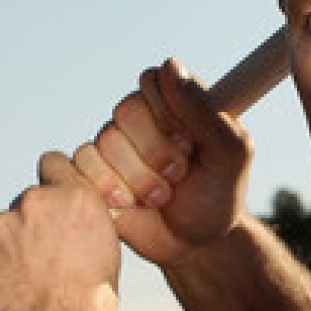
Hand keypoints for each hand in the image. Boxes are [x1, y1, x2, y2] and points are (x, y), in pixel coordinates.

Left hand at [0, 153, 120, 310]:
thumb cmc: (90, 301)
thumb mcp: (106, 250)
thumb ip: (82, 222)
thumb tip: (70, 219)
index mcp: (72, 197)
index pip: (53, 162)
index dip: (51, 181)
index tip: (51, 203)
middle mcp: (32, 203)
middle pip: (25, 205)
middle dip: (30, 228)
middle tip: (44, 264)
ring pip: (0, 233)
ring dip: (8, 253)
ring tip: (27, 288)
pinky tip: (7, 297)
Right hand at [72, 57, 253, 268]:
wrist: (195, 245)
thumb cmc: (216, 195)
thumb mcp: (230, 154)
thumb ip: (204, 110)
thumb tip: (170, 65)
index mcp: (172, 102)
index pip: (152, 81)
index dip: (168, 114)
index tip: (190, 142)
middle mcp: (139, 120)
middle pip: (126, 110)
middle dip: (156, 151)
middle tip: (178, 175)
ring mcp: (113, 147)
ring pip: (104, 141)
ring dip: (138, 177)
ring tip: (160, 197)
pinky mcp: (92, 174)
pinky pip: (80, 164)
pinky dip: (108, 188)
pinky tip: (129, 204)